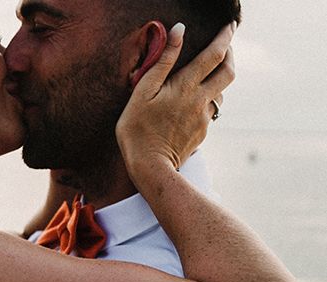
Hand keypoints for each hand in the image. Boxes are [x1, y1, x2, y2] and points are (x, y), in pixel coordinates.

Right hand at [116, 22, 235, 183]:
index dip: (224, 37)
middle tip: (224, 47)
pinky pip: (209, 113)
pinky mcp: (201, 133)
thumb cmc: (137, 131)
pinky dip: (205, 103)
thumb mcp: (142, 92)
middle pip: (228, 72)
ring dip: (217, 81)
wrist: (150, 169)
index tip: (228, 27)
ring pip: (220, 93)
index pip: (215, 54)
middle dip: (230, 56)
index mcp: (186, 87)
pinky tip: (190, 107)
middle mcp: (201, 101)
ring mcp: (203, 119)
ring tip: (205, 78)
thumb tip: (178, 31)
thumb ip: (162, 61)